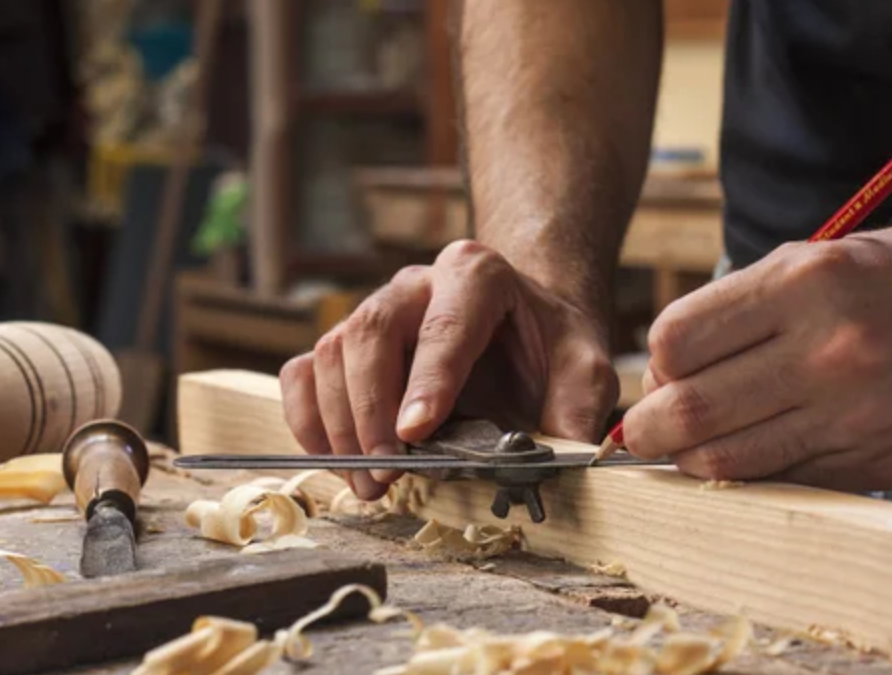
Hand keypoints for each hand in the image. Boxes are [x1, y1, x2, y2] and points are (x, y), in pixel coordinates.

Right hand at [281, 241, 618, 499]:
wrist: (525, 321)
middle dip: (371, 413)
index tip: (414, 434)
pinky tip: (335, 461)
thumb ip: (579, 407)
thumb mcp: (586, 367)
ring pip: (330, 355)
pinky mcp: (348, 341)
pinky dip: (308, 420)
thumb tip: (563, 458)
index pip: (445, 326)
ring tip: (368, 484)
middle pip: (370, 335)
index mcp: (476, 275)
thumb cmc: (551, 343)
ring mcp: (374, 309)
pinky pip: (305, 372)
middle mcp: (416, 283)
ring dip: (338, 427)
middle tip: (385, 473)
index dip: (427, 381)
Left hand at [625, 220, 891, 491]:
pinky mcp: (879, 462)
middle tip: (642, 429)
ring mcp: (858, 415)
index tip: (662, 370)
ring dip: (690, 458)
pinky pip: (784, 480)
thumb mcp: (820, 258)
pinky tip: (750, 452)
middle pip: (692, 411)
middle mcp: (831, 350)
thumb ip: (742, 309)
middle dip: (648, 428)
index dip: (656, 362)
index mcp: (808, 283)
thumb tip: (667, 369)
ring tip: (688, 444)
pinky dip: (751, 473)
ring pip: (729, 461)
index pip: (679, 339)